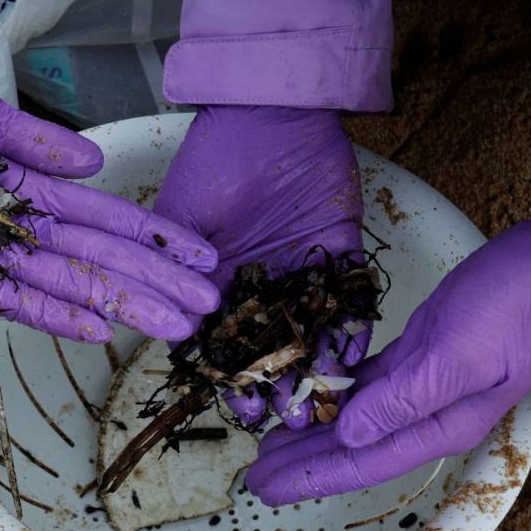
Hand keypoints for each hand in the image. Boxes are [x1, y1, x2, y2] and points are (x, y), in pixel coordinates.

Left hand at [0, 79, 218, 342]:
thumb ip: (31, 140)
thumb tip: (97, 163)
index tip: (202, 256)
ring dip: (119, 304)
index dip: (152, 237)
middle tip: (207, 307)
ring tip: (173, 326)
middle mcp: (14, 227)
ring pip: (65, 284)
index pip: (104, 216)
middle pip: (96, 257)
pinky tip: (96, 326)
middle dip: (152, 282)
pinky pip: (6, 300)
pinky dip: (49, 313)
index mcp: (26, 185)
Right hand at [154, 105, 367, 426]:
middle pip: (271, 348)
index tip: (241, 406)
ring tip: (325, 403)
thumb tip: (174, 331)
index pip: (223, 343)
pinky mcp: (340, 253)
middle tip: (293, 419)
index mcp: (216, 280)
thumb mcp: (180, 218)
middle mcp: (260, 284)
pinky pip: (351, 301)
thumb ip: (174, 270)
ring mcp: (301, 271)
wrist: (269, 111)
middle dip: (280, 386)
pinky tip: (356, 359)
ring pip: (312, 333)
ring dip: (318, 368)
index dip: (232, 378)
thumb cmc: (214, 159)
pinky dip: (354, 329)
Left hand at [245, 219, 530, 504]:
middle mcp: (428, 413)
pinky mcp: (421, 351)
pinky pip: (368, 382)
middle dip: (302, 462)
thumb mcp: (455, 356)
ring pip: (355, 416)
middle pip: (352, 446)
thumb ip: (404, 399)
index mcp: (438, 424)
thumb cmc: (512, 310)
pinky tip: (312, 395)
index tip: (264, 488)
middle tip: (251, 474)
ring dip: (314, 429)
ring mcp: (424, 382)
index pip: (361, 461)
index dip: (310, 476)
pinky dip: (336, 391)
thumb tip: (351, 435)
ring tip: (270, 441)